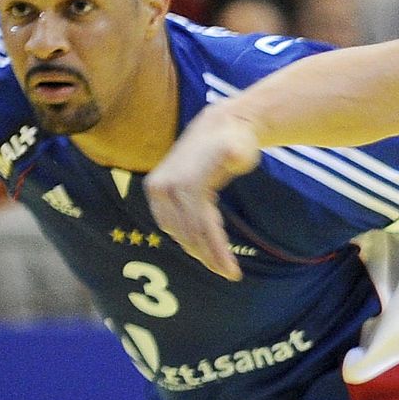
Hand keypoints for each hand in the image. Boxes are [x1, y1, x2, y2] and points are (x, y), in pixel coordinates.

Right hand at [145, 115, 261, 279]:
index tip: (233, 274)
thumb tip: (235, 154)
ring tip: (220, 258)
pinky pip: (171, 223)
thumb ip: (237, 153)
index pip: (200, 228)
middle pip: (188, 234)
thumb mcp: (241, 148)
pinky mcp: (157, 191)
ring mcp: (158, 189)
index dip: (217, 253)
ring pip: (178, 232)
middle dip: (209, 256)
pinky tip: (206, 238)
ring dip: (198, 248)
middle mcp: (165, 186)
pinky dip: (188, 235)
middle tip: (230, 273)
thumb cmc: (236, 141)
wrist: (219, 125)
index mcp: (183, 181)